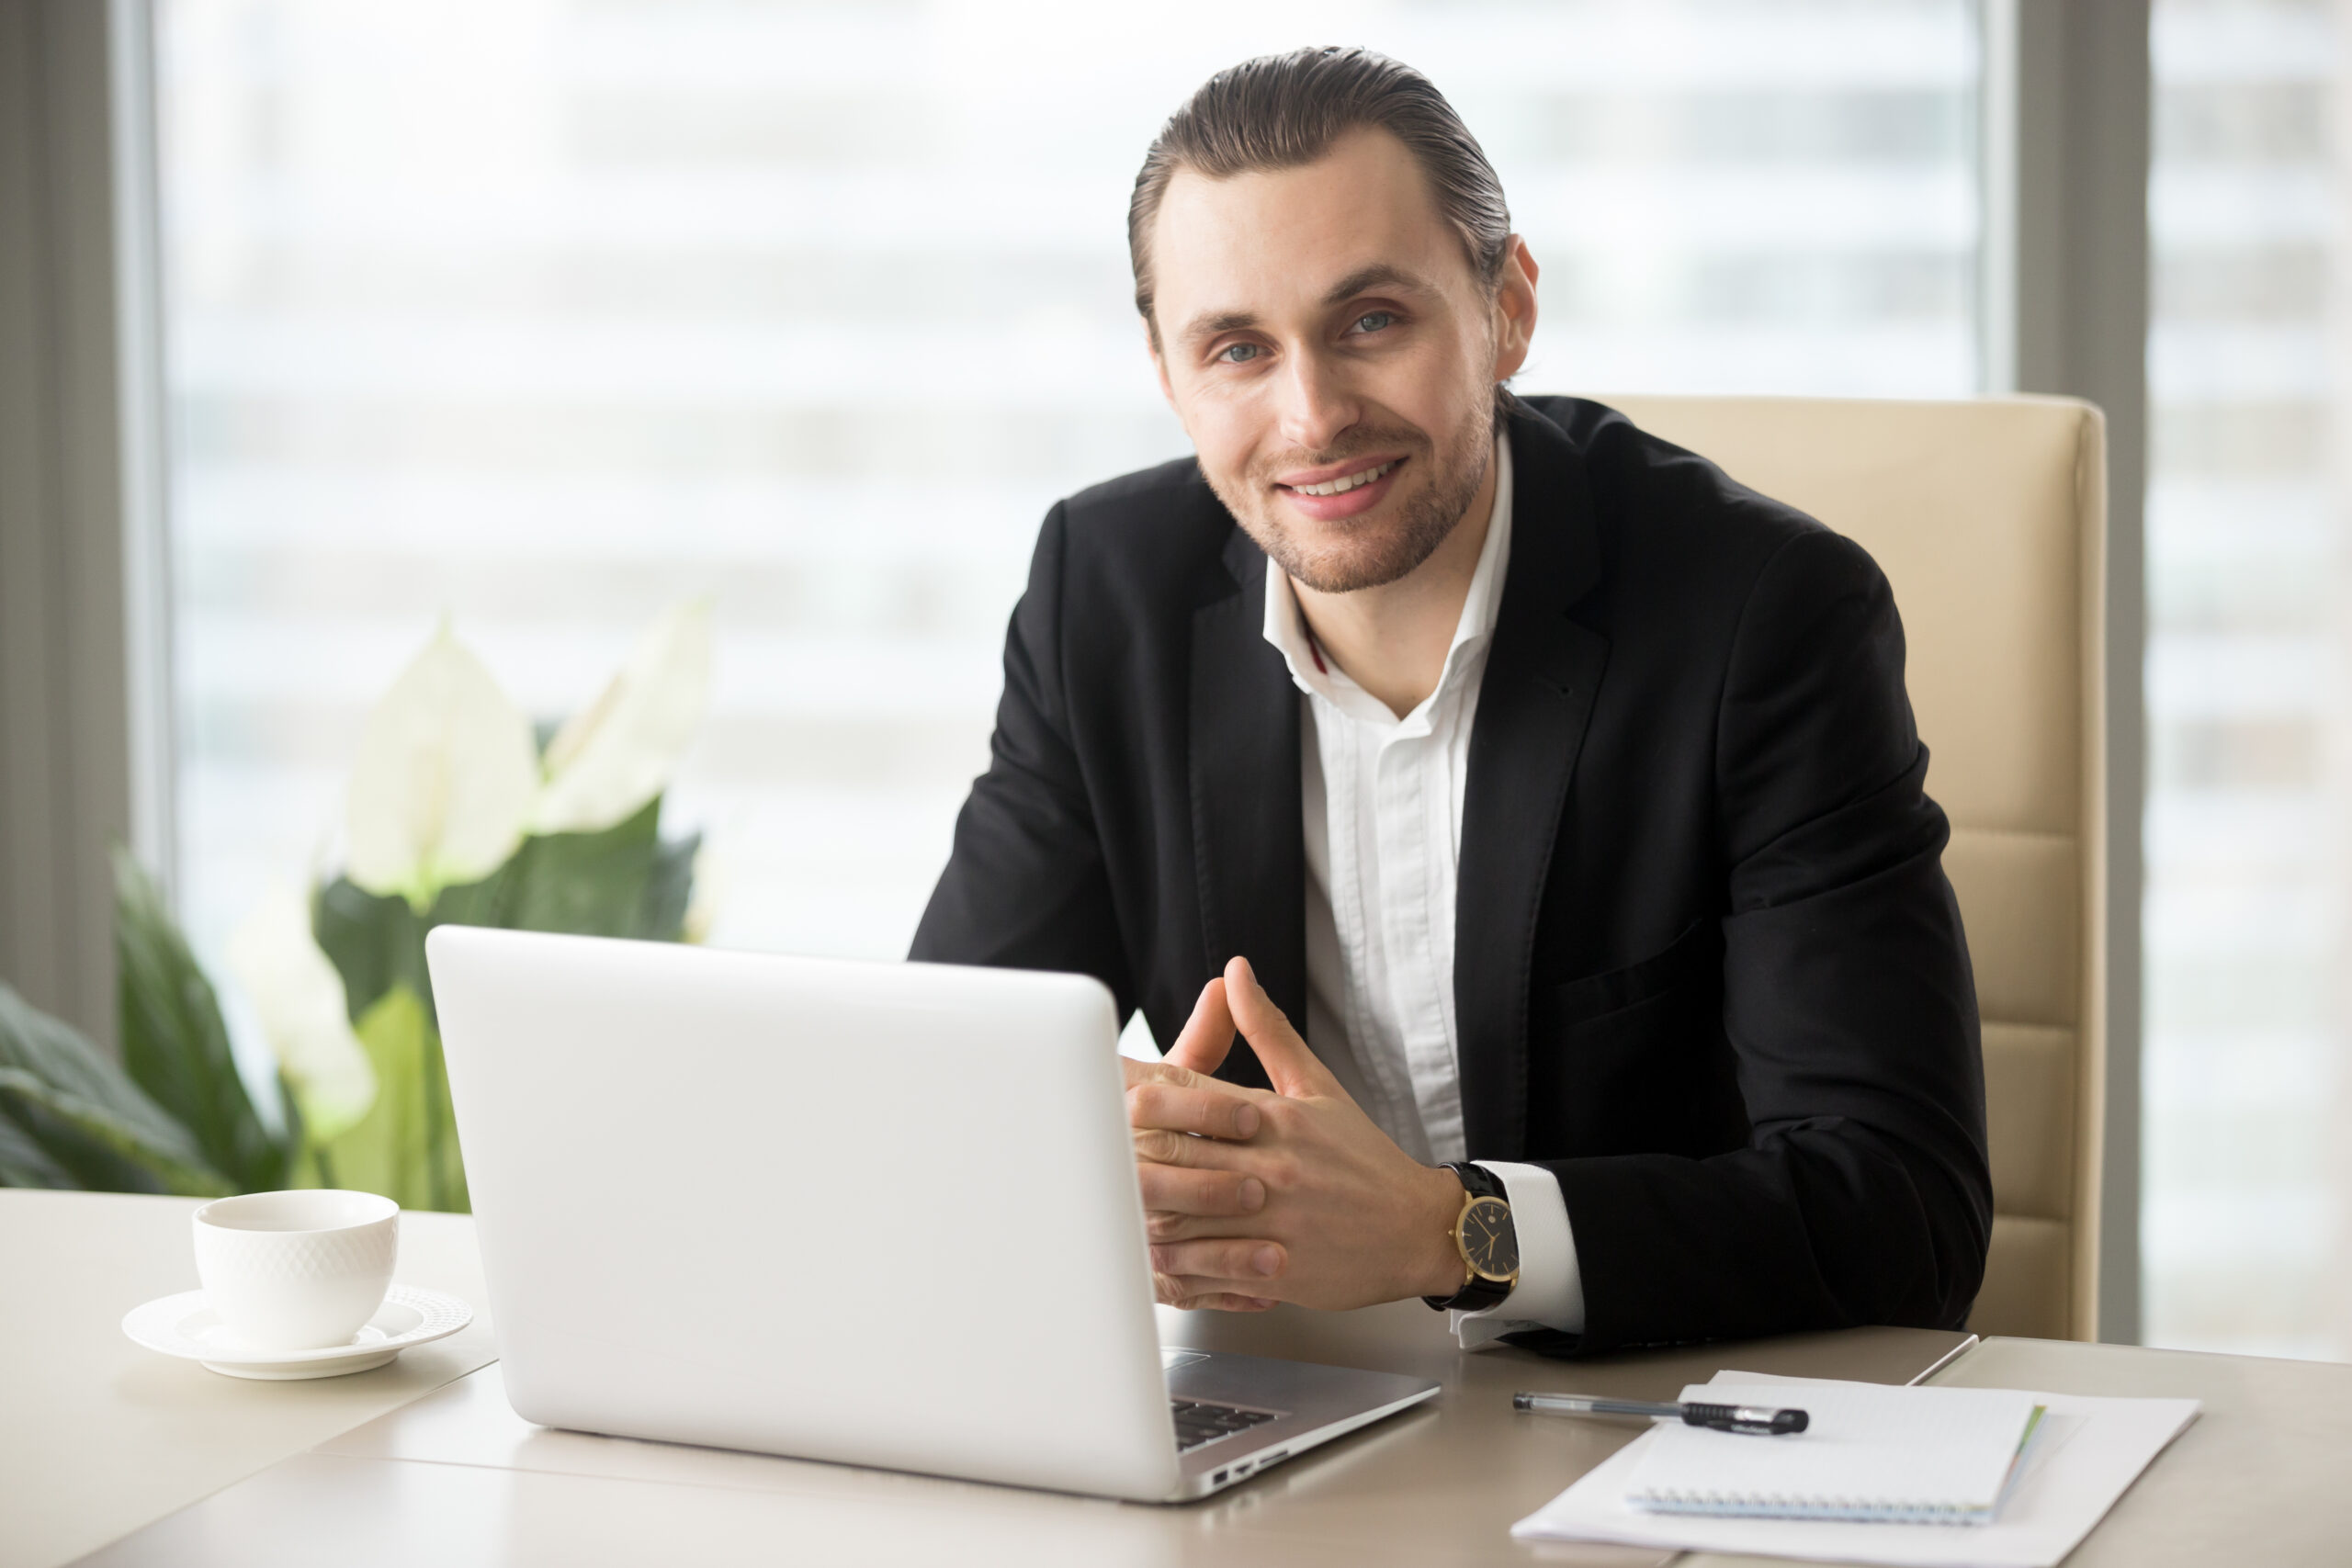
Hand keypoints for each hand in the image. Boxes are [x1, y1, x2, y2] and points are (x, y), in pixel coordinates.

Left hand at [1121, 956, 1466, 1311]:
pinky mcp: (1277, 1268)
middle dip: (1123, 1146)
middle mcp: (1269, 1164)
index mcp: (1273, 1115)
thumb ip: (1267, 1031)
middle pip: (1173, 1148)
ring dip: (1139, 1207)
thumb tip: (1236, 974)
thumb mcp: (1318, 1086)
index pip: (1187, 1090)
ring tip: (1103, 1200)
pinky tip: (1147, 1253)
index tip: (1100, 1083)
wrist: (1416, 1227)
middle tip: (1080, 1143)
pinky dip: (1172, 1261)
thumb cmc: (1363, 1159)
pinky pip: (1209, 1267)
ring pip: (1181, 1211)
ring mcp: (1272, 1219)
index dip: (1135, 1084)